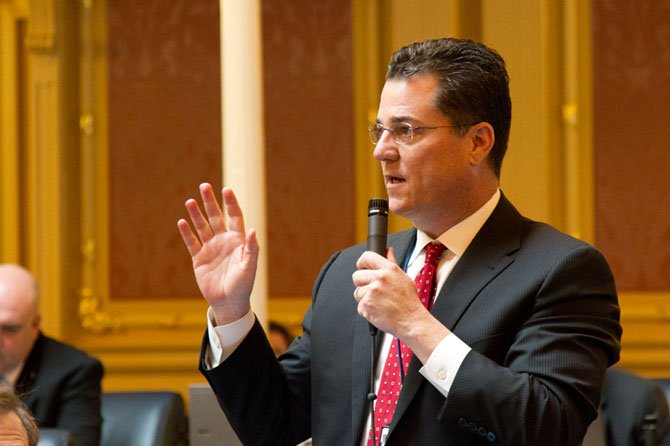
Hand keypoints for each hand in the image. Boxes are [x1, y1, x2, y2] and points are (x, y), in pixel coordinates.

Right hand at [177, 183, 258, 324]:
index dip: (231, 203)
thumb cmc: (243, 285)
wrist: (229, 302)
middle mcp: (223, 240)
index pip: (234, 216)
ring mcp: (210, 248)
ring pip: (202, 227)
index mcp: (237, 240)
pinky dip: (187, 233)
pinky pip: (192, 242)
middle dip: (210, 202)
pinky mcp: (198, 258)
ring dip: (196, 214)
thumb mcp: (250, 266)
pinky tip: (182, 222)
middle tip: (204, 186)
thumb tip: (252, 230)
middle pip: (215, 216)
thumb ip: (251, 248)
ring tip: (189, 201)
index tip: (226, 189)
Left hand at [352, 248, 424, 337]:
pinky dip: (366, 310)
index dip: (362, 263)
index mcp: (389, 269)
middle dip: (362, 283)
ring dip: (365, 298)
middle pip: (356, 276)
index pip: (366, 257)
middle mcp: (379, 278)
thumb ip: (392, 262)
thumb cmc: (409, 301)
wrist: (411, 321)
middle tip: (373, 291)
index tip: (362, 267)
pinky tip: (378, 310)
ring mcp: (371, 292)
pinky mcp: (366, 305)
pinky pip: (359, 306)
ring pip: (357, 292)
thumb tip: (388, 250)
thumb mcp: (403, 277)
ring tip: (379, 303)